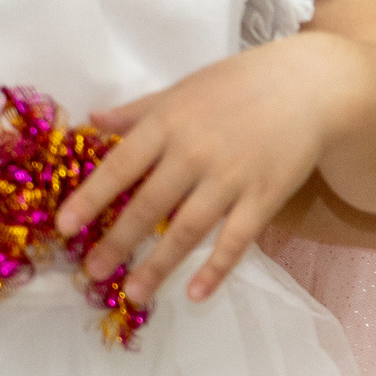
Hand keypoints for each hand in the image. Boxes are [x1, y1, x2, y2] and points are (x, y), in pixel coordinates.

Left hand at [55, 32, 363, 306]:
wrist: (311, 84)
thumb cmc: (242, 82)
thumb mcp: (186, 87)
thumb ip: (140, 110)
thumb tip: (92, 122)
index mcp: (170, 122)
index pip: (120, 166)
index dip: (91, 198)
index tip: (63, 228)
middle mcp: (195, 152)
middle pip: (148, 205)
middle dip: (117, 242)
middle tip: (92, 273)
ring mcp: (231, 177)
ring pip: (187, 230)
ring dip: (158, 265)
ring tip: (135, 293)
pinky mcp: (265, 195)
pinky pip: (236, 240)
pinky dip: (216, 268)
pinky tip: (196, 293)